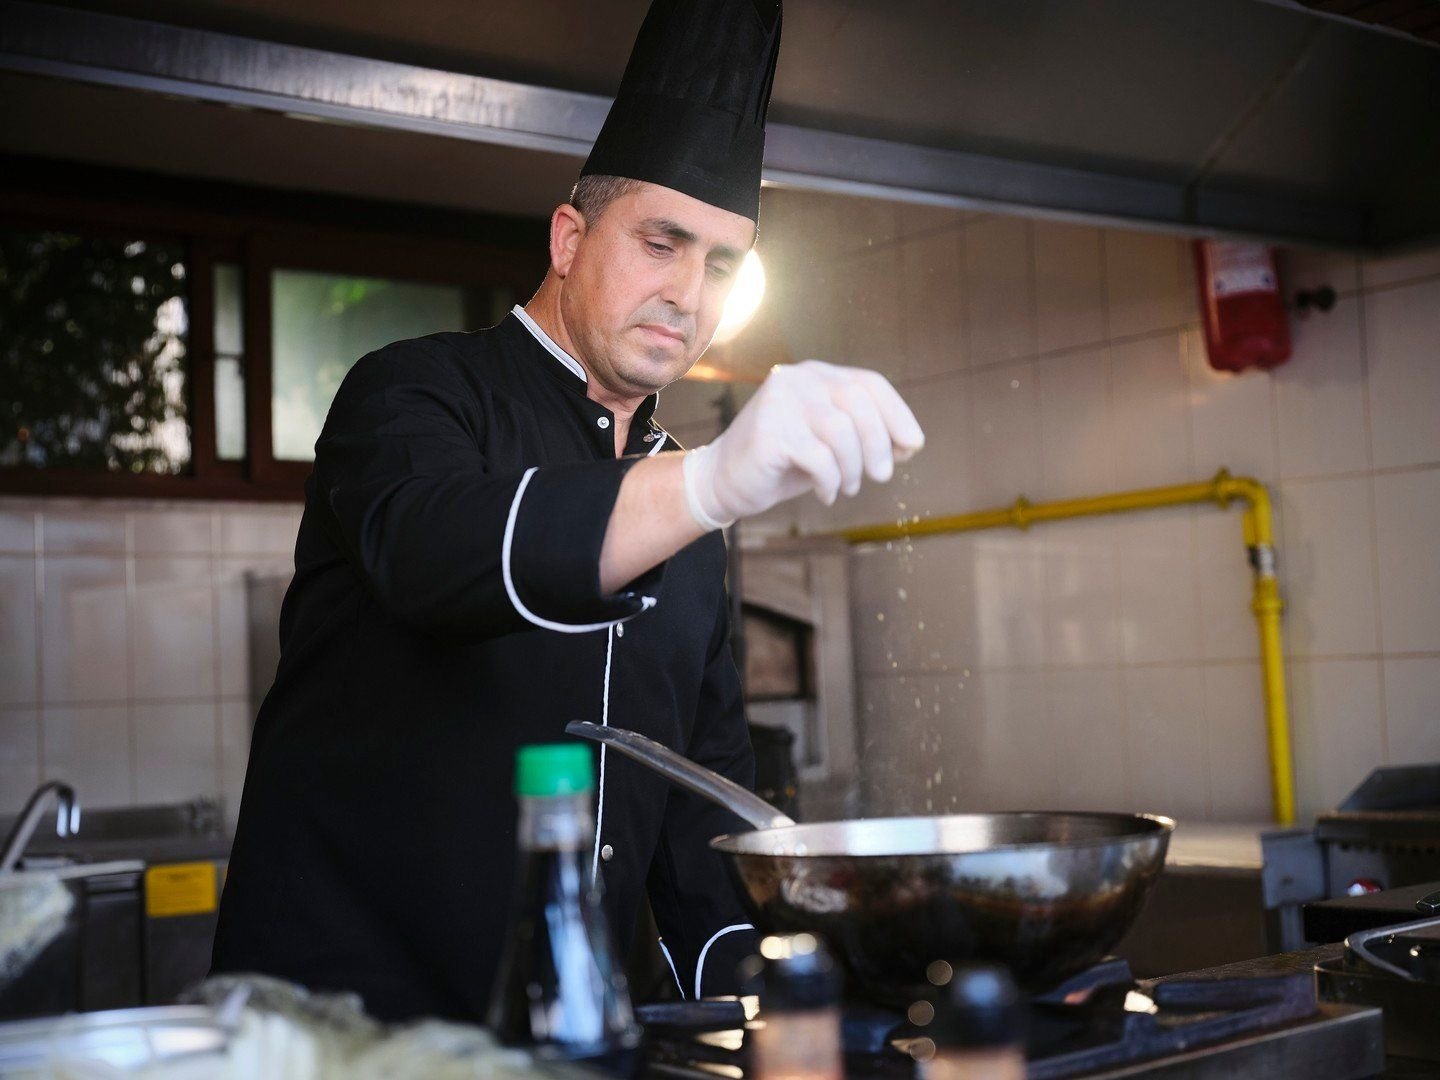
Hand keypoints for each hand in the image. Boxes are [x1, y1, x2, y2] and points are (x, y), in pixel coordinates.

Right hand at [682, 360, 924, 529]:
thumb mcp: (830, 445)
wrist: (724, 481)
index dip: (897, 414)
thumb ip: (864, 436)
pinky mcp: (769, 430)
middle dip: (878, 445)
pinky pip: (819, 457)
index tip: (912, 447)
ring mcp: (781, 401)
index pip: (869, 384)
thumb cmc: (785, 463)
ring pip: (841, 432)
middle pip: (858, 404)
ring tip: (847, 487)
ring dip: (853, 468)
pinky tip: (826, 493)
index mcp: (816, 375)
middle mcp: (798, 379)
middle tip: (881, 476)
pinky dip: (830, 481)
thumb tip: (910, 444)